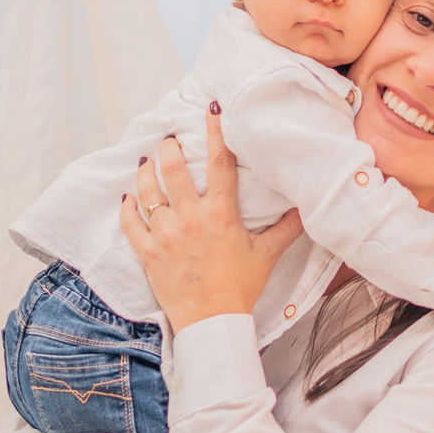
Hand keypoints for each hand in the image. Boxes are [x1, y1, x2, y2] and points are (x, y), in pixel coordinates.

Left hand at [119, 105, 304, 332]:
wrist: (213, 322)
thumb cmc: (240, 288)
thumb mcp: (266, 255)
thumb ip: (286, 229)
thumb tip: (306, 209)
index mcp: (220, 214)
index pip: (220, 163)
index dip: (216, 132)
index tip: (211, 110)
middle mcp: (190, 218)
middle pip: (175, 170)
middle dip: (169, 148)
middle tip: (168, 140)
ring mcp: (165, 235)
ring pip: (149, 192)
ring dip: (146, 173)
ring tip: (146, 161)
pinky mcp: (147, 253)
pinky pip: (131, 223)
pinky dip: (127, 208)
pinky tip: (128, 197)